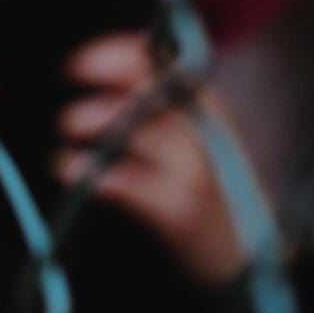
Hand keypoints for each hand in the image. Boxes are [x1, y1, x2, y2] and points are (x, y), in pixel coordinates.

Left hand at [52, 32, 248, 285]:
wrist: (247, 257)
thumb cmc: (213, 192)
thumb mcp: (196, 138)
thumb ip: (161, 106)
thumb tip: (110, 71)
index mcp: (209, 109)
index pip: (166, 64)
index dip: (118, 55)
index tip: (79, 62)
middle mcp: (206, 132)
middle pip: (154, 89)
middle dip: (105, 78)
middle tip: (68, 81)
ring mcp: (196, 171)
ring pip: (143, 130)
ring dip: (95, 120)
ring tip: (66, 126)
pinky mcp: (180, 212)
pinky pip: (131, 183)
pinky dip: (94, 171)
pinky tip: (70, 166)